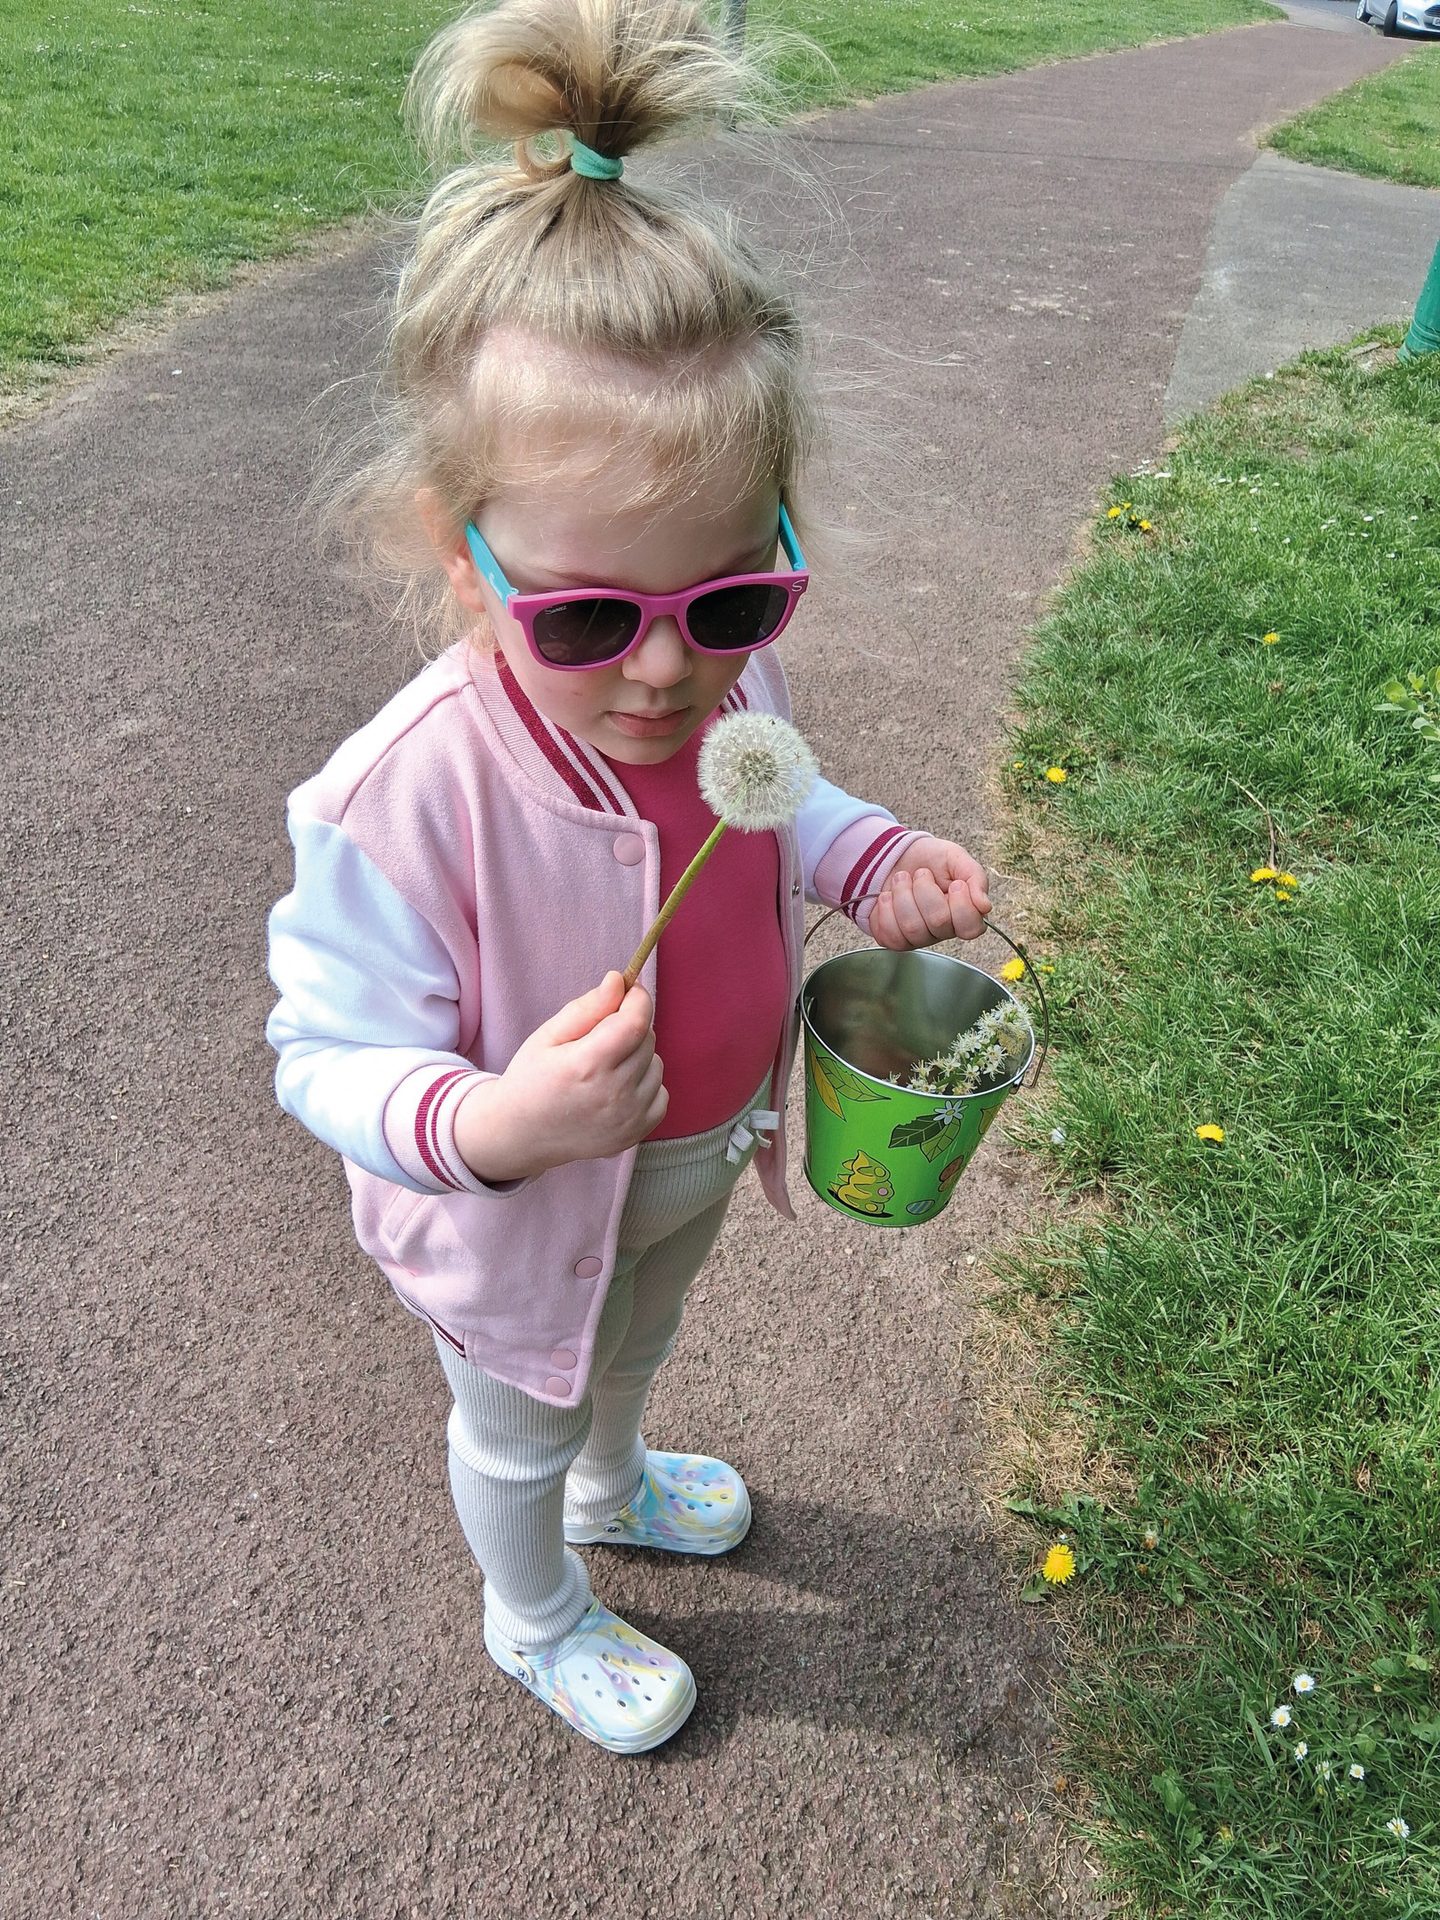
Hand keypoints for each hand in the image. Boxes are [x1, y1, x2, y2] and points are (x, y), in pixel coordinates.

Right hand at [453, 972, 666, 1182]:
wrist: (522, 1135)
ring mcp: (628, 1118)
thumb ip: (587, 1008)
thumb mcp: (548, 1036)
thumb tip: (618, 980)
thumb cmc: (531, 1079)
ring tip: (605, 1067)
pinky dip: (644, 1084)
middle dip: (630, 1026)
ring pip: (656, 1064)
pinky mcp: (637, 1133)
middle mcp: (613, 1094)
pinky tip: (615, 1088)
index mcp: (587, 1066)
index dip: (638, 999)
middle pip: (647, 1039)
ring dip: (638, 1057)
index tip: (629, 990)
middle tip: (601, 1036)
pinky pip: (660, 1092)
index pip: (635, 1022)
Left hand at [868, 837, 991, 950]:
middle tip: (922, 874)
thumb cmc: (930, 860)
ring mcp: (918, 938)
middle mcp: (942, 931)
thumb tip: (985, 906)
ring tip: (903, 880)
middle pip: (938, 922)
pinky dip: (886, 907)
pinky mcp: (894, 939)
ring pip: (911, 928)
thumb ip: (975, 877)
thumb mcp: (956, 858)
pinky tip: (889, 896)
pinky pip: (889, 934)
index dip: (962, 906)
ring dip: (902, 894)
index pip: (971, 929)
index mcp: (963, 915)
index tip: (955, 884)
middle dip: (925, 889)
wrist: (897, 856)